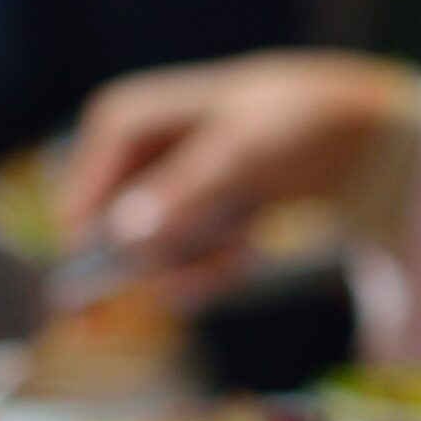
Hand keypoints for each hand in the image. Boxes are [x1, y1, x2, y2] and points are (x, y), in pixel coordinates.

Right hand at [57, 53, 418, 300]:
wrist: (340, 135)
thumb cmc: (290, 122)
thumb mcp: (242, 151)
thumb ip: (184, 190)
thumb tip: (125, 233)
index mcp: (121, 123)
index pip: (79, 198)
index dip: (86, 250)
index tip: (98, 298)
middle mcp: (123, 164)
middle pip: (105, 245)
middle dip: (168, 260)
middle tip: (225, 249)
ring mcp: (146, 202)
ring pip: (146, 267)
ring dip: (202, 265)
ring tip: (247, 236)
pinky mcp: (173, 234)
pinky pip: (174, 275)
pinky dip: (215, 270)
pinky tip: (248, 245)